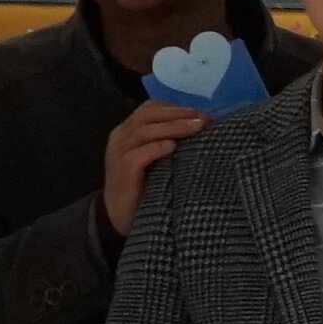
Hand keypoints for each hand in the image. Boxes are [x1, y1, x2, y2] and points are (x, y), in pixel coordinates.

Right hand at [98, 96, 207, 238]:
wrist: (119, 215)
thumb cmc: (144, 185)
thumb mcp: (157, 158)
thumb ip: (169, 140)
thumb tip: (200, 126)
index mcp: (129, 131)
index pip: (150, 108)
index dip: (176, 108)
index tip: (201, 113)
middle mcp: (121, 137)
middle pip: (149, 115)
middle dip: (178, 114)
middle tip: (204, 118)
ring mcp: (118, 153)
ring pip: (145, 131)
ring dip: (173, 127)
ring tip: (197, 128)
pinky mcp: (121, 171)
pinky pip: (137, 155)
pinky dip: (156, 148)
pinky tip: (173, 147)